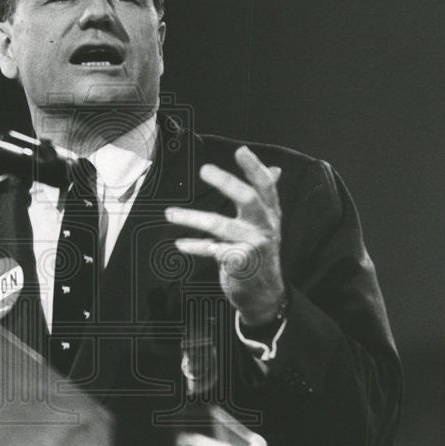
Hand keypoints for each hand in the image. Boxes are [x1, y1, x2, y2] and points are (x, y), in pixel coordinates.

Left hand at [164, 145, 285, 325]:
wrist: (263, 295)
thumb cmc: (259, 253)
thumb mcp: (267, 224)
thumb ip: (266, 198)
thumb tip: (275, 168)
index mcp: (271, 215)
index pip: (266, 187)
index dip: (255, 168)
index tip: (241, 150)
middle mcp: (265, 227)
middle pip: (248, 199)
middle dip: (226, 182)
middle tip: (204, 169)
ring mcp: (253, 246)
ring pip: (220, 225)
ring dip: (192, 218)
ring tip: (169, 213)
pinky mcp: (239, 264)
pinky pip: (211, 250)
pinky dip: (194, 246)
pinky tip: (179, 244)